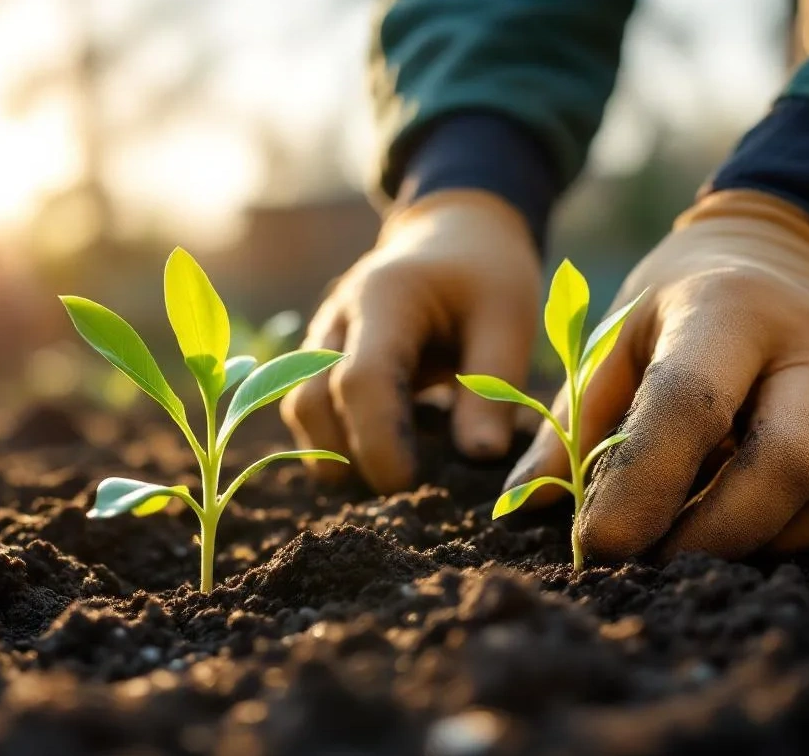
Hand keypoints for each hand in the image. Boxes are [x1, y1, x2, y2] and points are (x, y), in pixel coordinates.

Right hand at [281, 189, 541, 492]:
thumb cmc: (487, 276)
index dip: (378, 441)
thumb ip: (493, 389)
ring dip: (337, 455)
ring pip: (300, 411)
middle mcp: (337, 318)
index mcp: (384, 297)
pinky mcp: (320, 361)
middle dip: (349, 457)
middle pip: (310, 401)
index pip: (359, 380)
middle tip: (407, 492)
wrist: (455, 236)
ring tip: (397, 476)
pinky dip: (338, 443)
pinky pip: (311, 411)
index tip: (412, 485)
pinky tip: (388, 452)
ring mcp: (320, 339)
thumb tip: (479, 458)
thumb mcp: (508, 320)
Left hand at [508, 189, 808, 560]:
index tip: (596, 545)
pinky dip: (791, 536)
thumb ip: (573, 420)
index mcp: (728, 310)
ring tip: (685, 545)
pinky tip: (737, 528)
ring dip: (753, 542)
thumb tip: (521, 503)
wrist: (782, 258)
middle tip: (647, 563)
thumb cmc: (677, 308)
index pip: (690, 406)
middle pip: (784, 464)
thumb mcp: (615, 336)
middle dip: (710, 534)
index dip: (642, 485)